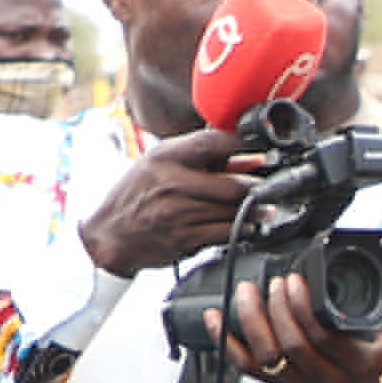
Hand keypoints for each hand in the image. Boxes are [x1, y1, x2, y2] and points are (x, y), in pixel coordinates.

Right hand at [80, 125, 273, 280]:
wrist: (109, 234)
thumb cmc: (136, 195)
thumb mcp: (159, 164)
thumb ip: (201, 158)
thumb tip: (248, 157)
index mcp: (165, 158)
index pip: (210, 143)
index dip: (242, 143)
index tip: (261, 146)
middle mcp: (172, 184)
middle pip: (230, 184)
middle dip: (257, 186)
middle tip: (271, 184)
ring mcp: (179, 214)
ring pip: (232, 211)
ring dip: (256, 210)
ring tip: (266, 206)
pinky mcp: (185, 240)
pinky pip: (225, 233)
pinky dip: (244, 229)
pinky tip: (251, 225)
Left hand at [220, 267, 381, 382]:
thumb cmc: (362, 373)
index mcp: (353, 366)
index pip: (323, 336)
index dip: (303, 308)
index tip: (295, 281)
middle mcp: (324, 378)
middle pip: (291, 344)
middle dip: (277, 308)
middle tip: (273, 283)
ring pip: (266, 356)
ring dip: (251, 321)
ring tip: (245, 293)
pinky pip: (244, 367)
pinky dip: (225, 342)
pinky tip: (215, 319)